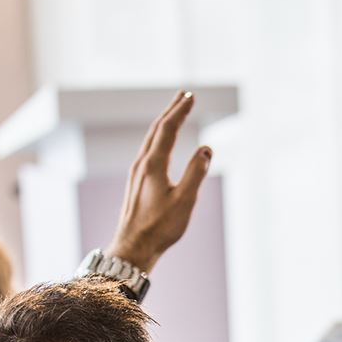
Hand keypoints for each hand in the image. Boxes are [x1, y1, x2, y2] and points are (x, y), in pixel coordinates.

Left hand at [111, 91, 211, 273]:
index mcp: (153, 165)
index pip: (168, 129)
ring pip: (151, 139)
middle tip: (184, 95)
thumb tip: (207, 149)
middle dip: (171, 110)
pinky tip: (162, 142)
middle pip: (156, 129)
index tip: (191, 96)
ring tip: (175, 112)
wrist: (134, 246)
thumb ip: (196, 172)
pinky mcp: (137, 181)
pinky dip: (159, 137)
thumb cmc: (160, 227)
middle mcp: (142, 164)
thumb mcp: (185, 200)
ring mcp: (137, 172)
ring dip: (164, 123)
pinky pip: (148, 149)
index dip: (180, 111)